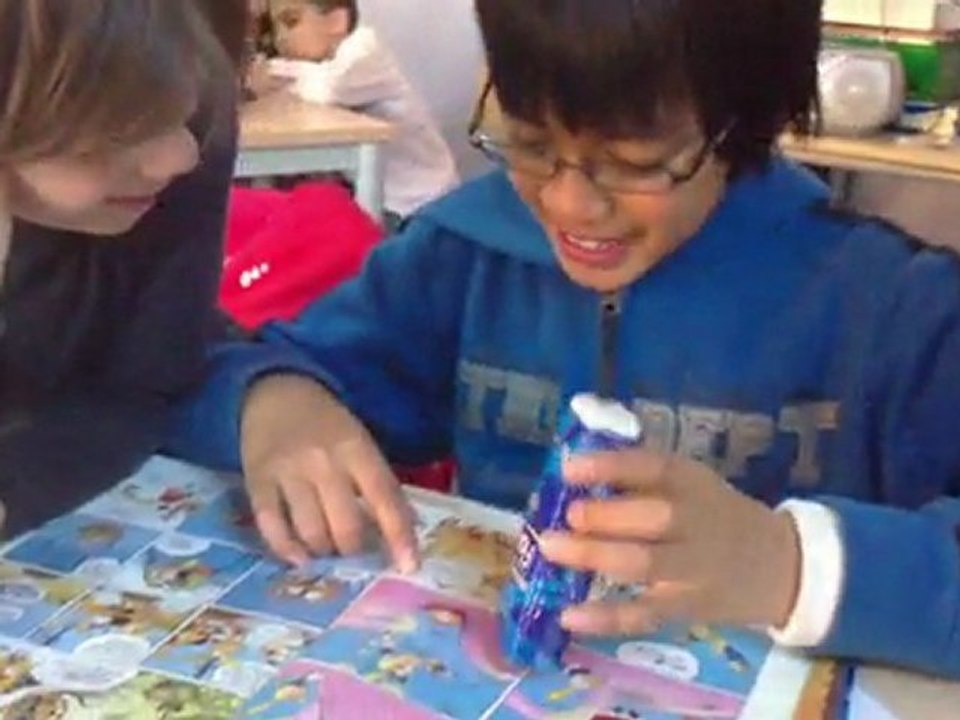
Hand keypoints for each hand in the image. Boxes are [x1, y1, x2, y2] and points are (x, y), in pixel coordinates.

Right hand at [240, 374, 417, 571]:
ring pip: (311, 531)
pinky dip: (286, 549)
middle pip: (345, 525)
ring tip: (327, 549)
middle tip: (354, 550)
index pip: (384, 498)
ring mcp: (288, 472)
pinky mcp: (257, 481)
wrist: (276, 393)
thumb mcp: (360, 443)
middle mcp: (324, 461)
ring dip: (323, 551)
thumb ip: (378, 483)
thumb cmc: (327, 425)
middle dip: (354, 549)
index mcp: (356, 449)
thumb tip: (403, 532)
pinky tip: (299, 557)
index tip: (409, 567)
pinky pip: (271, 526)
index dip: (399, 536)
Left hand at [539, 449, 800, 634]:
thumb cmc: (716, 517)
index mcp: (692, 483)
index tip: (568, 467)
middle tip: (568, 514)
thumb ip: (642, 481)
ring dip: (594, 556)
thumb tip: (572, 474)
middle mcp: (694, 523)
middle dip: (606, 516)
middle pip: (653, 518)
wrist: (780, 567)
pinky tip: (569, 616)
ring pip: (643, 565)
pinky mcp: (685, 608)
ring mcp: (691, 570)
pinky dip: (605, 618)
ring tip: (551, 548)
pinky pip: (643, 615)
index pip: (652, 468)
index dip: (610, 466)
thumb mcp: (691, 484)